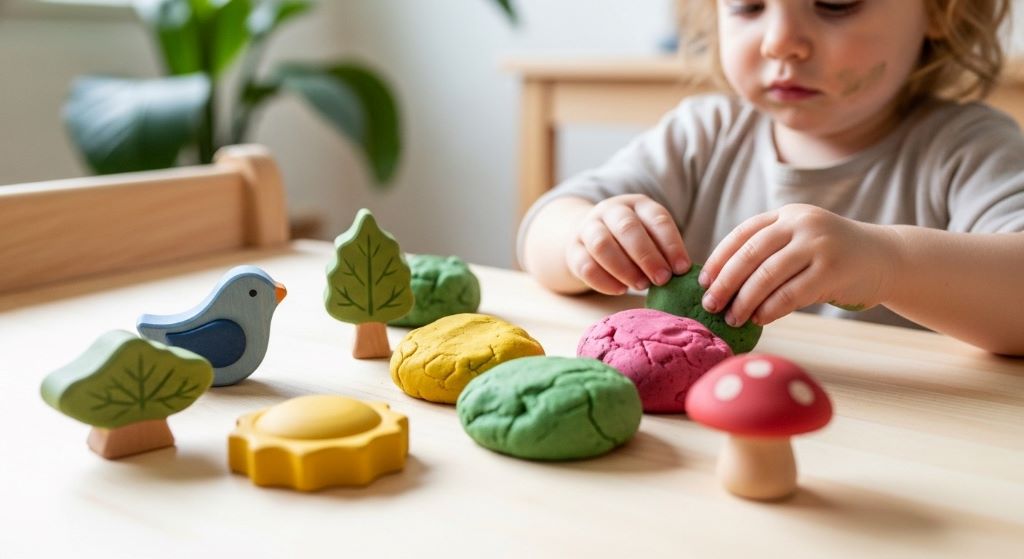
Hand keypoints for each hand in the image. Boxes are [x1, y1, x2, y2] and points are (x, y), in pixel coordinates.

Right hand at [566, 194, 691, 294]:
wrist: (588, 235)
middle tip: (662, 279)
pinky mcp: (573, 249)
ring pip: (602, 244)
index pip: (657, 218)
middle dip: (647, 256)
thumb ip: (663, 251)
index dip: (671, 244)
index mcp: (637, 204)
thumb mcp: (649, 236)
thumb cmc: (630, 241)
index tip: (682, 268)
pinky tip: (620, 290)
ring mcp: (588, 228)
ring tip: (641, 286)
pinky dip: (604, 280)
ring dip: (624, 268)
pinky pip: (585, 265)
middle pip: (627, 228)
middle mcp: (611, 211)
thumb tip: (683, 275)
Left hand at [698, 204, 898, 325]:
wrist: (886, 257)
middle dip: (726, 282)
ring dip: (745, 300)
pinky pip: (791, 293)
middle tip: (710, 304)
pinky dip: (770, 309)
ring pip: (768, 275)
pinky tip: (759, 319)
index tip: (703, 281)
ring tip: (733, 318)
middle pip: (750, 253)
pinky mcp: (832, 269)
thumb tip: (722, 284)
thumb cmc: (833, 256)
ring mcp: (819, 244)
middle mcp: (801, 223)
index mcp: (788, 215)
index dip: (719, 258)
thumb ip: (770, 252)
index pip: (743, 234)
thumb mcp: (801, 241)